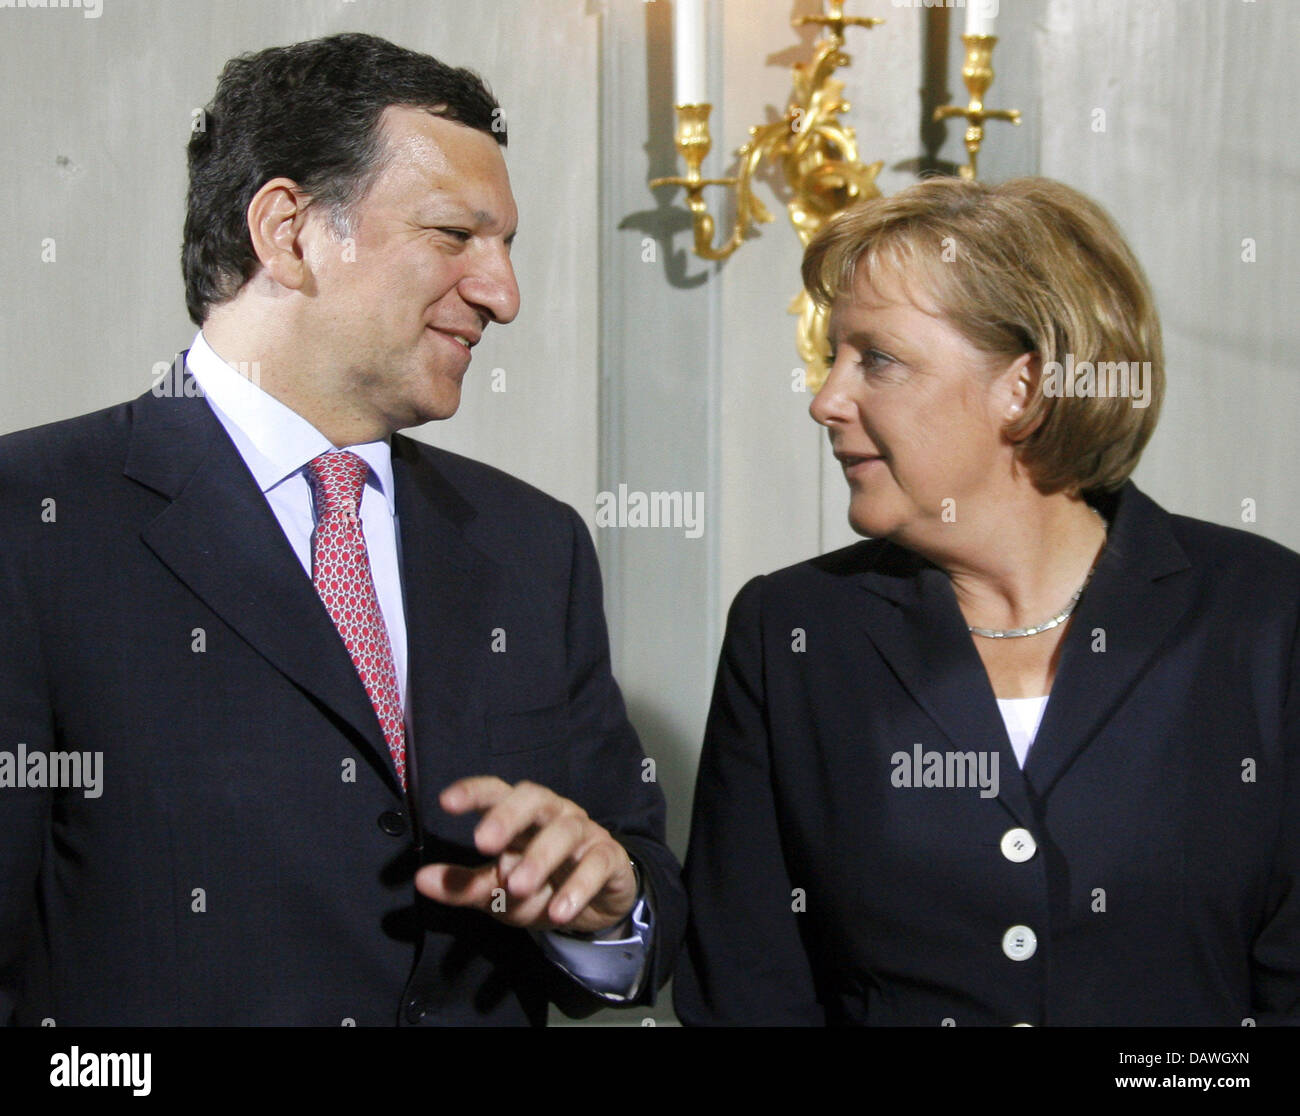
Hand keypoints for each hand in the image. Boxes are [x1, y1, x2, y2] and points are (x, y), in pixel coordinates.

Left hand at [415, 776, 638, 934]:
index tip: (446, 802)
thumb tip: (421, 880)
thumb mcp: (498, 892)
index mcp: (521, 815)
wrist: (593, 907)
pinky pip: (596, 864)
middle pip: (533, 798)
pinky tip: (560, 911)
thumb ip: (463, 885)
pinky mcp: (610, 857)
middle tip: (483, 842)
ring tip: (518, 886)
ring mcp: (584, 832)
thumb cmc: (540, 888)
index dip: (474, 792)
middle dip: (508, 816)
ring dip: (540, 858)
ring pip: (565, 830)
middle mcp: (553, 813)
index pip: (497, 792)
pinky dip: (578, 887)